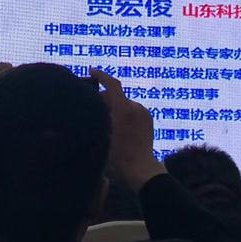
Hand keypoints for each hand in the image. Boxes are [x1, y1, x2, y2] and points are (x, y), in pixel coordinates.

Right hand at [90, 68, 166, 192]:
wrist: (140, 169)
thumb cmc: (117, 156)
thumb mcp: (102, 134)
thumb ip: (98, 114)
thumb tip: (93, 103)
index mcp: (124, 109)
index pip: (113, 84)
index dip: (101, 75)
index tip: (92, 71)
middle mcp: (136, 107)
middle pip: (117, 95)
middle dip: (105, 99)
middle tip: (92, 108)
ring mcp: (144, 113)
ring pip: (124, 103)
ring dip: (115, 108)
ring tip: (105, 121)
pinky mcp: (149, 120)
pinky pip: (133, 111)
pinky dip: (124, 114)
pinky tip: (118, 127)